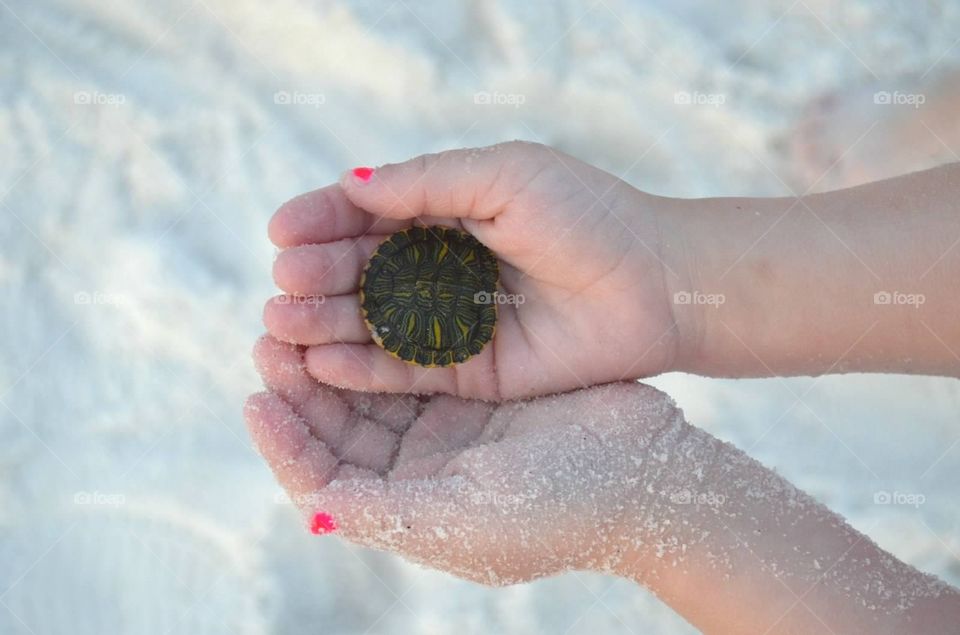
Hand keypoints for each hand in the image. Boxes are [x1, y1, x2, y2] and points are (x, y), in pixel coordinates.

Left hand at [244, 335, 684, 584]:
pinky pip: (414, 356)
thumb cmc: (560, 509)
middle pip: (341, 425)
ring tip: (304, 309)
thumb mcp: (465, 519)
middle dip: (302, 383)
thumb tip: (312, 505)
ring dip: (336, 349)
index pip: (325, 478)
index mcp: (409, 512)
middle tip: (271, 332)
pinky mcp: (476, 390)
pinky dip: (385, 332)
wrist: (648, 476)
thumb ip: (386, 513)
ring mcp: (449, 430)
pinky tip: (366, 299)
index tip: (257, 398)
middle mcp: (420, 473)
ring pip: (371, 385)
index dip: (286, 441)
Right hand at [263, 141, 682, 398]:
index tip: (280, 230)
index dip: (321, 220)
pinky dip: (362, 368)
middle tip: (283, 283)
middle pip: (360, 271)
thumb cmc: (587, 217)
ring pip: (372, 323)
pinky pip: (404, 370)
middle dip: (316, 276)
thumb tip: (350, 185)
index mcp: (448, 210)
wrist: (656, 285)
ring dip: (324, 324)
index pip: (368, 215)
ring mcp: (451, 321)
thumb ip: (428, 181)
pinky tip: (321, 362)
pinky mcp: (467, 371)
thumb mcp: (504, 176)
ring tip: (282, 323)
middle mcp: (441, 266)